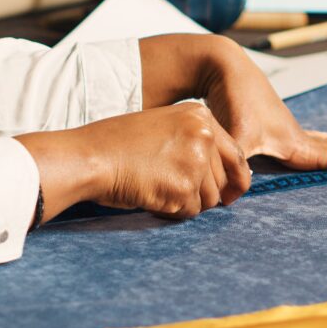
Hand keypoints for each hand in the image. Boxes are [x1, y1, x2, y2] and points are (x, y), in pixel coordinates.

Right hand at [15, 103, 250, 223]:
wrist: (90, 156)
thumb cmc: (117, 144)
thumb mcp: (164, 128)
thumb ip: (195, 144)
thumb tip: (225, 181)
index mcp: (200, 115)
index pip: (236, 154)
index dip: (237, 180)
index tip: (232, 195)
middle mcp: (203, 134)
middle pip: (223, 180)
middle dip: (204, 193)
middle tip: (177, 192)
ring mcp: (195, 161)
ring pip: (209, 199)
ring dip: (186, 203)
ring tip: (157, 188)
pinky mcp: (183, 187)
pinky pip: (190, 212)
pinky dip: (173, 211)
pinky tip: (151, 196)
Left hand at [141, 35, 326, 174]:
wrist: (223, 65)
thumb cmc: (227, 102)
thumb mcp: (231, 138)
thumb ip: (233, 169)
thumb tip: (233, 197)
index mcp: (297, 145)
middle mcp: (299, 138)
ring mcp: (289, 130)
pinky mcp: (274, 125)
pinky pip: (310, 139)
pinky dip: (325, 144)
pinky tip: (326, 141)